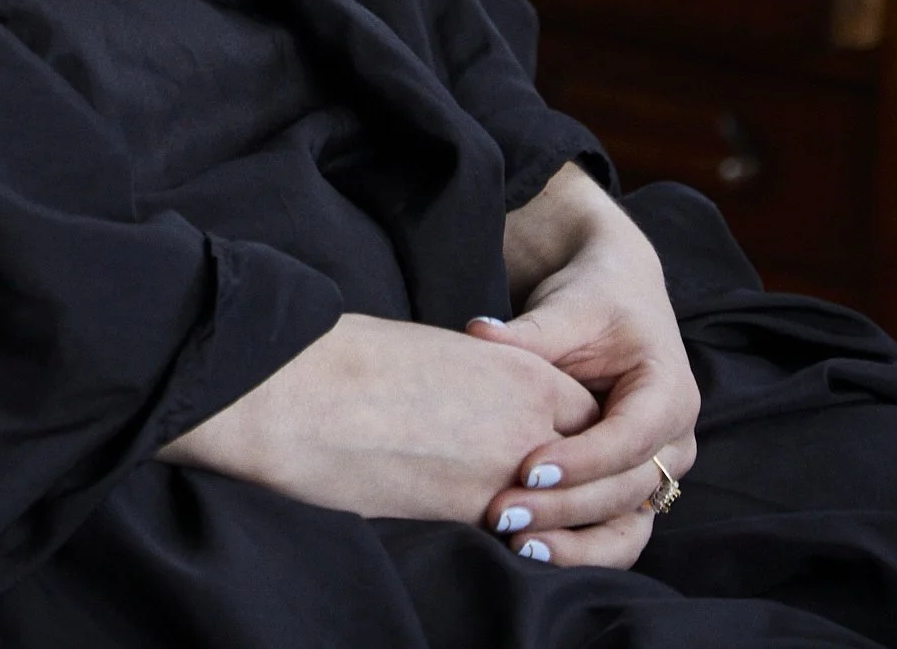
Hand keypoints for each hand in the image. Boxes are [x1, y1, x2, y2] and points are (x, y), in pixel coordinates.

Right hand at [160, 311, 596, 527]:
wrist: (301, 392)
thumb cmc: (351, 359)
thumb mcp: (437, 352)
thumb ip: (484, 380)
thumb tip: (489, 410)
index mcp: (521, 369)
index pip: (588, 415)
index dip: (582, 439)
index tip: (564, 454)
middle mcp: (528, 423)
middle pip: (595, 470)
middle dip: (590, 490)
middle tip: (570, 506)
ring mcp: (505, 473)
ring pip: (569, 513)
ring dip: (567, 526)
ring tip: (546, 533)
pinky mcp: (470, 515)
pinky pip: (527, 539)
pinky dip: (530, 545)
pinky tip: (509, 543)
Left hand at [470, 164, 699, 567]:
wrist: (612, 297)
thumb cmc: (593, 298)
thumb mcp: (570, 306)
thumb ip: (530, 331)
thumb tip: (479, 335)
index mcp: (671, 391)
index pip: (629, 438)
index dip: (581, 460)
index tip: (526, 468)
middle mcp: (674, 440)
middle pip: (625, 489)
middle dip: (564, 506)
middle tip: (503, 513)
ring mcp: (658, 470)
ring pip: (625, 524)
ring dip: (573, 541)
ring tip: (516, 542)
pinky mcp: (633, 487)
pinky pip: (615, 531)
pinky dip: (579, 545)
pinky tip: (531, 548)